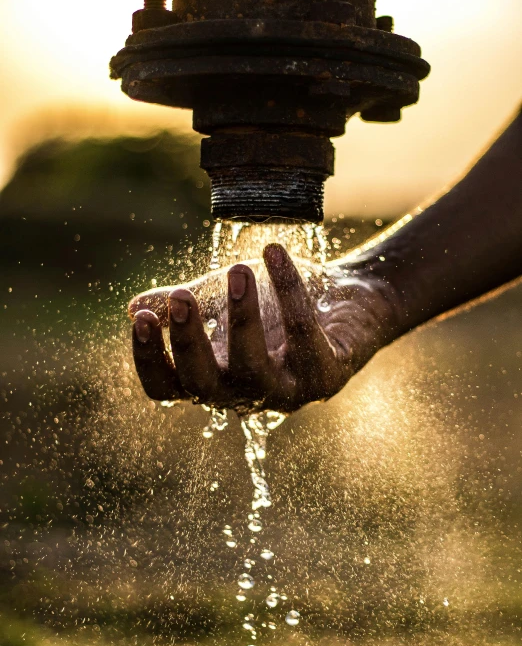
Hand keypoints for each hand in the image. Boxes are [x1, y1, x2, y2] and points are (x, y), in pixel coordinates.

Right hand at [128, 244, 401, 412]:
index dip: (150, 359)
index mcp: (213, 378)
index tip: (144, 317)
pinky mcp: (326, 375)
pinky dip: (290, 291)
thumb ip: (181, 306)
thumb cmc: (276, 305)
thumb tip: (133, 307)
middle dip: (190, 342)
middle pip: (204, 387)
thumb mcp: (221, 300)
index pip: (167, 388)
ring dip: (243, 318)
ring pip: (255, 370)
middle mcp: (245, 394)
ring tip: (239, 270)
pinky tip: (275, 252)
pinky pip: (304, 335)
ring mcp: (287, 391)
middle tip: (182, 295)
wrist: (346, 300)